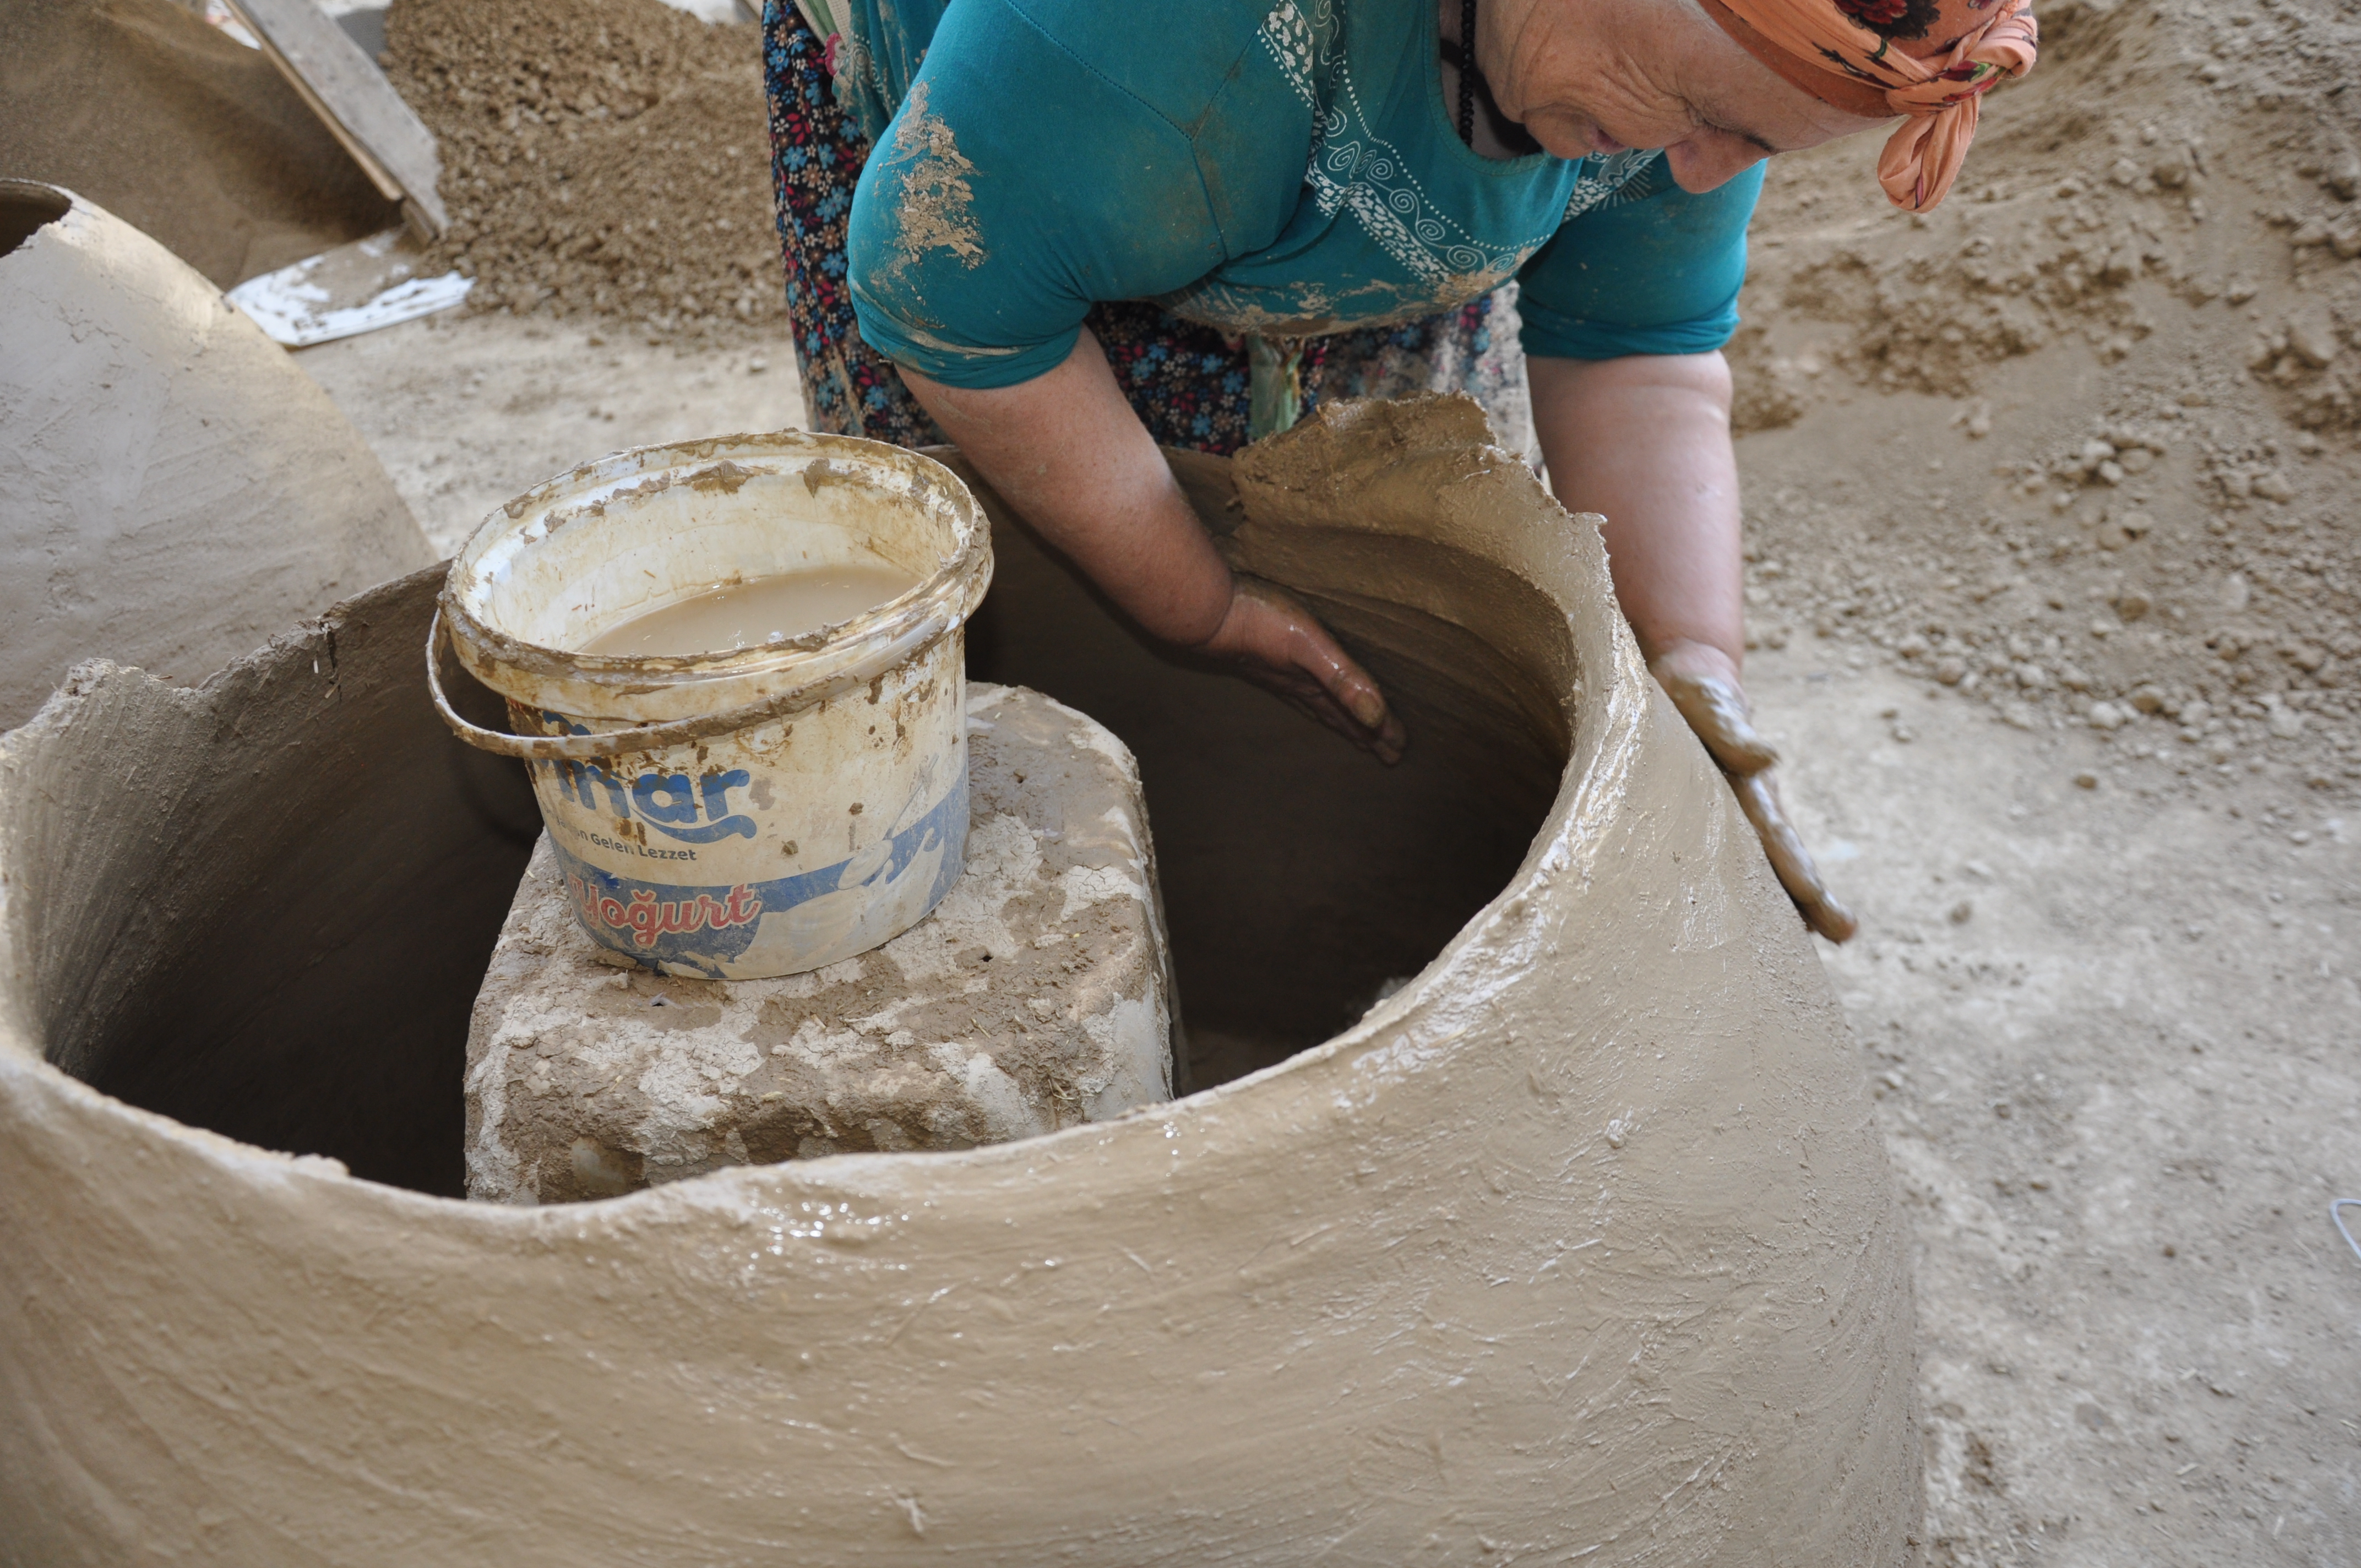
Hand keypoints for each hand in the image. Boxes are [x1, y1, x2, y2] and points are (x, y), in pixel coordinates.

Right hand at [1197, 573, 1408, 764]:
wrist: (1205, 610)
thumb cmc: (1259, 621)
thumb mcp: (1310, 646)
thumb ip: (1342, 678)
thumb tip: (1376, 715)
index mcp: (1314, 685)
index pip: (1353, 714)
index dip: (1378, 732)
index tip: (1398, 751)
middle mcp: (1298, 686)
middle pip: (1338, 716)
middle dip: (1364, 734)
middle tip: (1387, 755)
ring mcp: (1280, 675)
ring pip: (1318, 705)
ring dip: (1340, 720)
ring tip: (1355, 732)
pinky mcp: (1265, 659)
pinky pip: (1298, 689)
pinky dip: (1312, 699)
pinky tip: (1304, 691)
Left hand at [1650, 648, 1855, 942]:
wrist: (1687, 690)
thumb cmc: (1699, 705)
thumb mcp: (1710, 711)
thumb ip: (1734, 736)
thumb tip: (1766, 760)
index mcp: (1748, 791)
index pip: (1774, 836)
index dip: (1792, 867)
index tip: (1812, 897)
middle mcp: (1749, 812)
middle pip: (1782, 858)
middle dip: (1809, 895)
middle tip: (1843, 931)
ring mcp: (1737, 819)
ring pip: (1767, 865)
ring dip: (1795, 900)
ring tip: (1831, 934)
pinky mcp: (1713, 822)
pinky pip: (1736, 862)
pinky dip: (1762, 885)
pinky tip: (1785, 921)